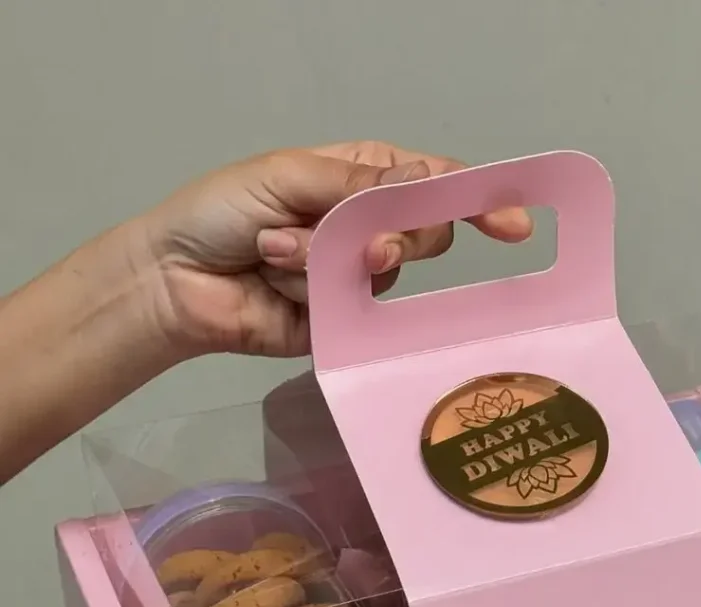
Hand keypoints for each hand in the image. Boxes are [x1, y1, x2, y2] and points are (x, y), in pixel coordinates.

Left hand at [137, 141, 532, 358]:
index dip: (476, 200)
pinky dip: (314, 293)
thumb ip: (360, 185)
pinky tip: (278, 286)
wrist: (175, 280)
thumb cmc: (223, 211)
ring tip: (275, 252)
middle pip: (426, 234)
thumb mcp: (289, 177)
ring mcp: (358, 279)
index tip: (513, 223)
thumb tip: (426, 181)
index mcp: (361, 179)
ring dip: (324, 259)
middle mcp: (368, 228)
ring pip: (386, 273)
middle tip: (359, 239)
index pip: (432, 186)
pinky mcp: (344, 323)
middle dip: (392, 233)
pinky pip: (356, 311)